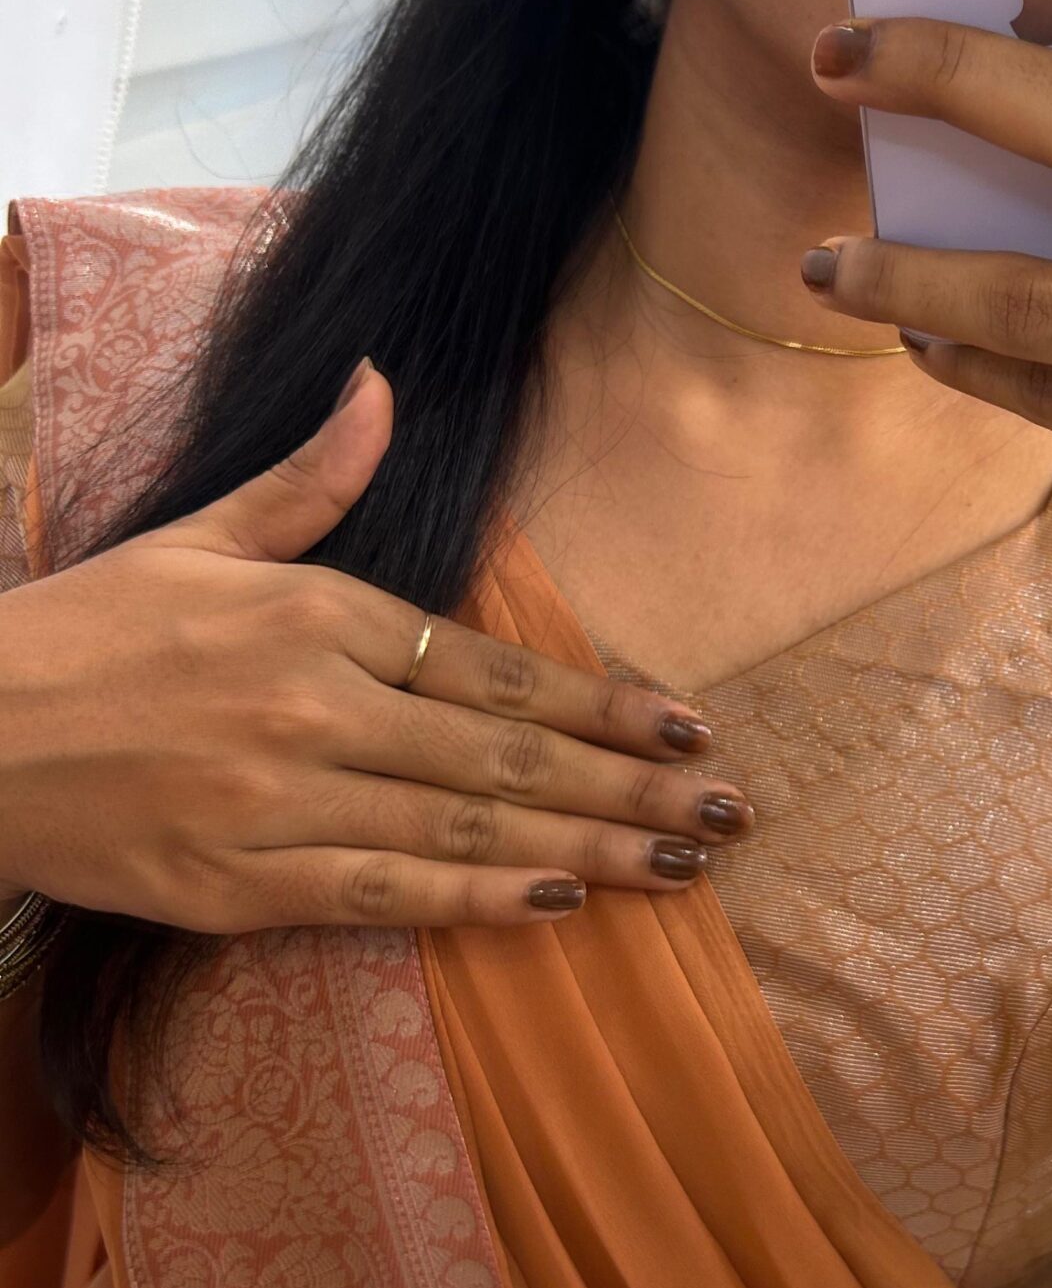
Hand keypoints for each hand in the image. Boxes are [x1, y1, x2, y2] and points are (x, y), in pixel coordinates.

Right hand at [0, 362, 753, 931]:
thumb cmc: (85, 633)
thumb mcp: (198, 534)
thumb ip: (309, 478)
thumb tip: (381, 381)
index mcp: (318, 617)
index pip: (497, 670)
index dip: (604, 704)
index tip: (692, 728)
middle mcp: (317, 709)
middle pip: (508, 757)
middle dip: (631, 789)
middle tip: (731, 816)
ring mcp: (283, 804)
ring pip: (465, 831)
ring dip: (586, 849)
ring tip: (679, 866)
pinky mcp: (240, 888)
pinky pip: (384, 898)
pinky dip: (474, 902)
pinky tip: (556, 906)